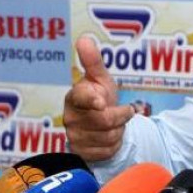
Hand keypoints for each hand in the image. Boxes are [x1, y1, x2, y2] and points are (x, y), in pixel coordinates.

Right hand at [63, 36, 134, 161]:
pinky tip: (109, 137)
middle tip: (122, 111)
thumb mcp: (100, 79)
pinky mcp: (81, 153)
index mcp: (74, 97)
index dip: (93, 100)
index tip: (102, 102)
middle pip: (104, 121)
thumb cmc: (100, 97)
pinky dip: (115, 144)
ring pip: (109, 137)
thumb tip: (84, 39)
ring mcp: (74, 136)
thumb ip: (93, 61)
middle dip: (121, 116)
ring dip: (119, 130)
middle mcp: (70, 118)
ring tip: (114, 124)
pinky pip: (108, 151)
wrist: (100, 124)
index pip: (81, 98)